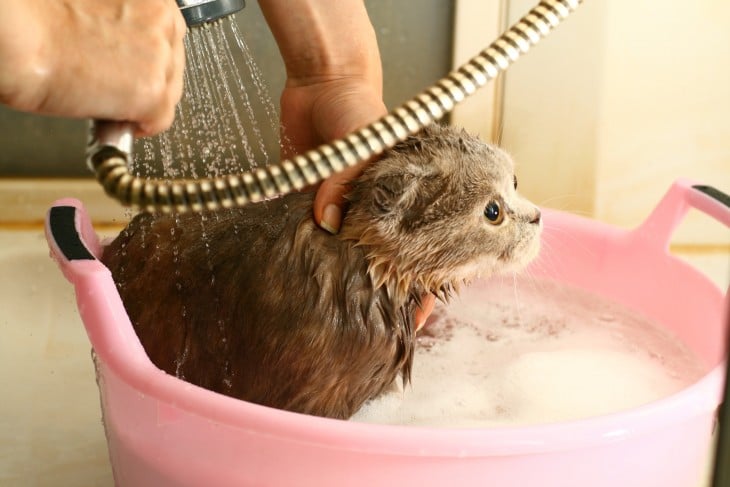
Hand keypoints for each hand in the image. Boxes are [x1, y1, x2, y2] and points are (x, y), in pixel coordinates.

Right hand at [0, 0, 185, 136]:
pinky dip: (140, 126)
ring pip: (169, 93)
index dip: (148, 56)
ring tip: (110, 100)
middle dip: (150, 79)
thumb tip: (129, 50)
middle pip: (173, 65)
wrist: (20, 38)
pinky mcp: (153, 93)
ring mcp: (161, 59)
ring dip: (144, 102)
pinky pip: (160, 121)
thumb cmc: (41, 19)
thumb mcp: (99, 6)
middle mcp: (164, 22)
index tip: (133, 66)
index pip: (168, 35)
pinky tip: (117, 118)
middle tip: (119, 86)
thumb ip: (125, 24)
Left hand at [260, 0, 435, 327]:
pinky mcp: (310, 202)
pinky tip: (301, 280)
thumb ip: (346, 181)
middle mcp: (374, 211)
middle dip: (381, 294)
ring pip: (345, 256)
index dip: (423, 286)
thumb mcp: (362, 141)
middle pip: (381, 262)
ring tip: (340, 316)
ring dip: (342, 281)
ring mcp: (341, 209)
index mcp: (403, 199)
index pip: (421, 250)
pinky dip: (306, 255)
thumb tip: (326, 224)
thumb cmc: (356, 105)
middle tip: (373, 329)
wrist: (320, 82)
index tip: (417, 320)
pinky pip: (308, 235)